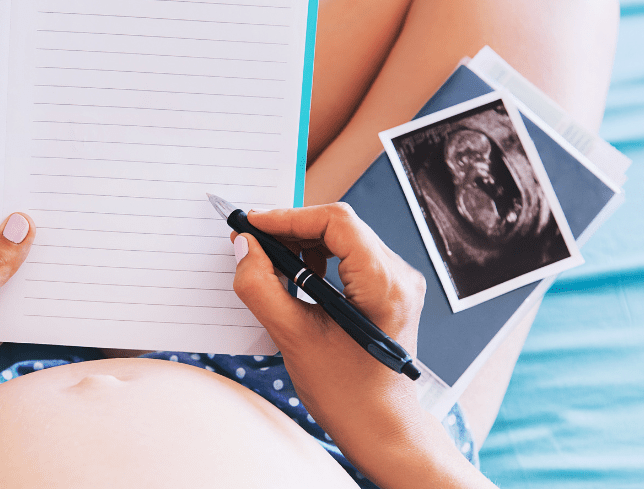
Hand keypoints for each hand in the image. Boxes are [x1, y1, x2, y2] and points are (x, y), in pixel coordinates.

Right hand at [231, 203, 435, 482]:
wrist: (380, 426)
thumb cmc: (345, 392)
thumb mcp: (293, 337)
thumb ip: (262, 287)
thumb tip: (244, 246)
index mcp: (384, 283)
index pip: (336, 223)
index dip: (289, 217)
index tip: (252, 225)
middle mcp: (399, 275)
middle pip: (340, 226)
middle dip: (291, 229)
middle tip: (251, 242)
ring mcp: (397, 281)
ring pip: (344, 238)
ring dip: (303, 243)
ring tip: (270, 262)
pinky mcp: (389, 289)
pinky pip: (351, 256)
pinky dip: (319, 258)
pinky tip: (296, 276)